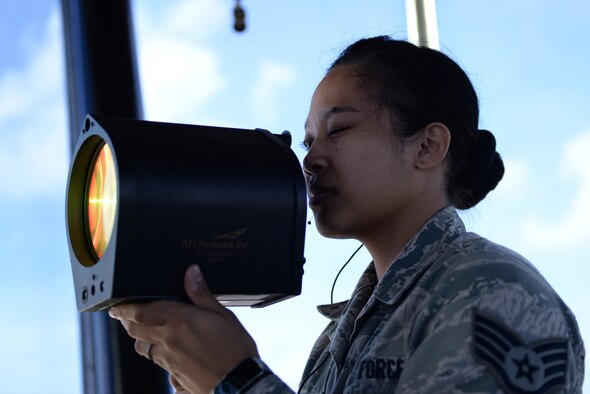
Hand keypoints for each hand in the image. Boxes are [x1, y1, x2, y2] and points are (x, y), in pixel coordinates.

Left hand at [109, 265, 258, 393]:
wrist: (240, 382)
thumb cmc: (235, 348)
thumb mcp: (222, 314)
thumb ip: (201, 294)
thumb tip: (191, 273)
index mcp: (179, 321)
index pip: (140, 312)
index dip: (123, 308)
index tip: (116, 306)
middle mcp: (169, 340)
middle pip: (135, 331)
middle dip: (127, 322)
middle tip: (124, 315)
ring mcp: (169, 361)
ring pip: (142, 348)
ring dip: (139, 338)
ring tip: (143, 331)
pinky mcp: (174, 376)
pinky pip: (157, 363)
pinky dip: (155, 355)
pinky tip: (167, 352)